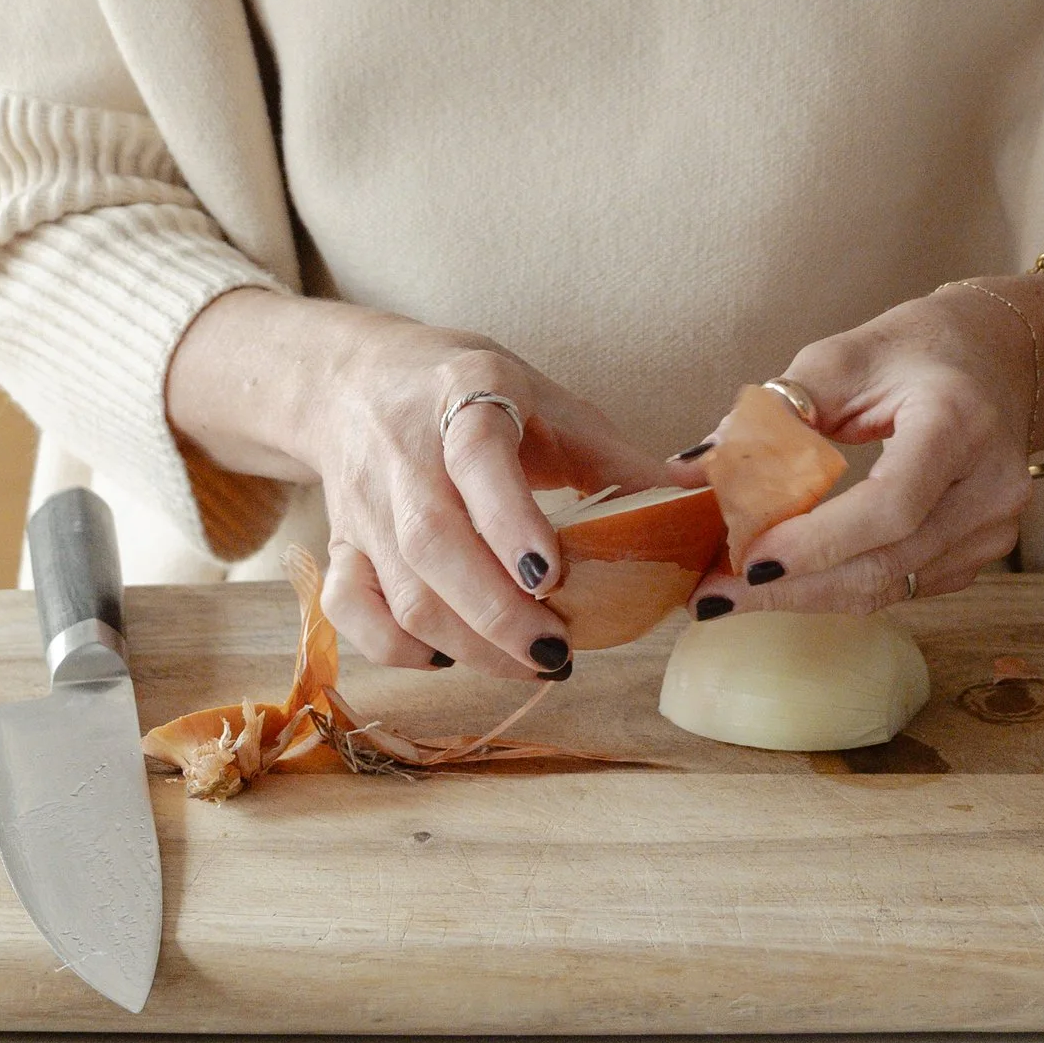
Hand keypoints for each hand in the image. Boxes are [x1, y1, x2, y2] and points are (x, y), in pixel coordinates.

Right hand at [165, 289, 667, 678]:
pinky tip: (448, 655)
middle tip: (557, 651)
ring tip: (530, 662)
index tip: (552, 575)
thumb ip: (617, 459)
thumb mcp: (547, 402)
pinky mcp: (339, 542)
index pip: (477, 451)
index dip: (510, 518)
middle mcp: (404, 448)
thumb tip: (704, 501)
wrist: (354, 380)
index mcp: (464, 393)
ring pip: (399, 589)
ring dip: (466, 642)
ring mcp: (364, 501)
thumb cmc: (472, 393)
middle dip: (495, 611)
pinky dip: (395, 647)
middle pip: (432, 541)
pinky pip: (349, 608)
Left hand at [706, 258, 1043, 616]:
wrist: (1001, 358)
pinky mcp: (983, 553)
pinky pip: (904, 587)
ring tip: (734, 592)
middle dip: (794, 587)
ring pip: (892, 587)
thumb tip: (691, 468)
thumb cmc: (918, 350)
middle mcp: (991, 484)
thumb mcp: (844, 358)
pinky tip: (792, 580)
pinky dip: (842, 588)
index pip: (891, 504)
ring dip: (809, 596)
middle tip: (714, 595)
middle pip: (887, 561)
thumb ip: (772, 412)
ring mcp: (995, 527)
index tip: (748, 558)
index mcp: (958, 421)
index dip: (818, 541)